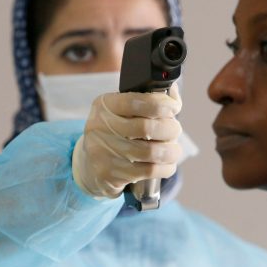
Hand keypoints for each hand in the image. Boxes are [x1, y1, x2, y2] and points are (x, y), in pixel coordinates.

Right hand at [71, 84, 182, 198]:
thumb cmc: (116, 133)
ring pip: (151, 152)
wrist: (91, 166)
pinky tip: (167, 164)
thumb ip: (150, 101)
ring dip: (171, 151)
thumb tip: (173, 93)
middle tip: (175, 131)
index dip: (161, 104)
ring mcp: (103, 152)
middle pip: (147, 128)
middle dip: (170, 129)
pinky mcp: (110, 174)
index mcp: (105, 105)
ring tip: (174, 150)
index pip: (136, 101)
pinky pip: (149, 171)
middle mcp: (100, 126)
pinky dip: (165, 168)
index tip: (174, 108)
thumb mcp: (125, 112)